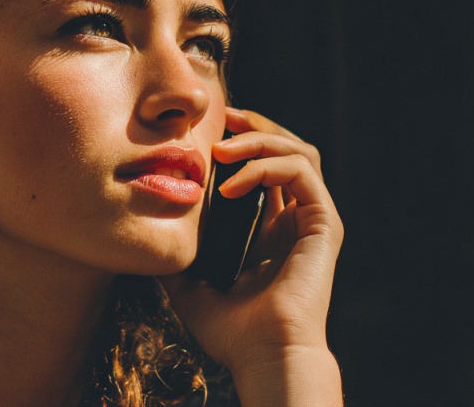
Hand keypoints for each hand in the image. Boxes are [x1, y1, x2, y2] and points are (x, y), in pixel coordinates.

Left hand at [161, 108, 343, 404]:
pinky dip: (265, 166)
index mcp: (271, 228)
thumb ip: (178, 254)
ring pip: (298, 150)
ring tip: (222, 149)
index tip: (205, 134)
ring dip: (259, 139)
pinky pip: (300, 171)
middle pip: (286, 147)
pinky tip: (231, 184)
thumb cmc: (232, 330)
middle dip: (253, 126)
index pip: (263, 166)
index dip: (239, 141)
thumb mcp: (190, 285)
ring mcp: (314, 218)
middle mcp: (297, 218)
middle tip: (222, 118)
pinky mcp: (324, 222)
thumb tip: (149, 232)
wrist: (262, 355)